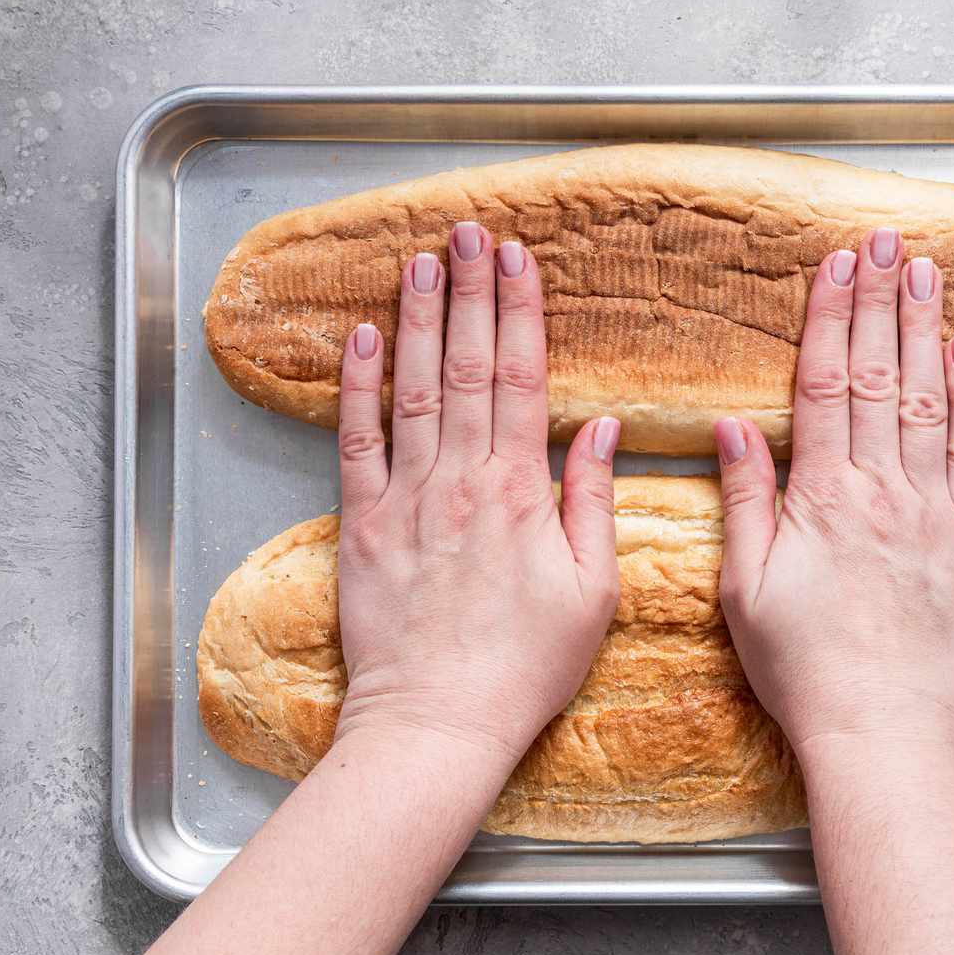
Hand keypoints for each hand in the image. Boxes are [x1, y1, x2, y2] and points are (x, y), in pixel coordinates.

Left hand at [331, 221, 621, 763]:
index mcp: (520, 491)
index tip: (519, 260)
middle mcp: (460, 480)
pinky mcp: (361, 525)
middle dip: (468, 292)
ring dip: (414, 320)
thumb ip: (591, 501)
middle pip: (463, 366)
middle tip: (467, 233)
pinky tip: (361, 339)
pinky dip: (357, 387)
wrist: (439, 721)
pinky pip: (355, 442)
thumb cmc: (525, 665)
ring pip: (410, 389)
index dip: (519, 312)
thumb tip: (598, 429)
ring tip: (420, 261)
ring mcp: (405, 498)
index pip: (519, 379)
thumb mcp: (592, 590)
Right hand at [712, 227, 953, 757]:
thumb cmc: (805, 670)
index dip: (831, 318)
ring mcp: (933, 511)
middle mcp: (881, 490)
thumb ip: (744, 501)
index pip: (827, 384)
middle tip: (886, 242)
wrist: (884, 732)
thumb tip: (731, 427)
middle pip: (882, 375)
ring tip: (926, 272)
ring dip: (926, 329)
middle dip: (882, 301)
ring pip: (930, 399)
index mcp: (821, 498)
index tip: (836, 266)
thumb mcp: (746, 589)